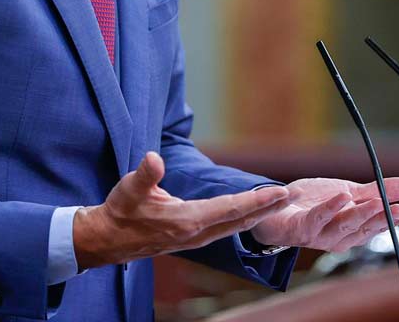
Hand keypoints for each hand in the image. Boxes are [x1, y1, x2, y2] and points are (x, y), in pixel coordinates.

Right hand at [73, 151, 289, 268]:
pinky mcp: (192, 238)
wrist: (107, 240)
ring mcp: (195, 239)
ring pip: (235, 226)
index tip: (279, 192)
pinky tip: (252, 214)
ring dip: (258, 214)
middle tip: (291, 194)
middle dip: (267, 208)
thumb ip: (145, 175)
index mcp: (187, 221)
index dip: (257, 200)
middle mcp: (196, 234)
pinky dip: (243, 219)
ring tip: (279, 202)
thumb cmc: (120, 211)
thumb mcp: (129, 189)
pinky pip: (226, 228)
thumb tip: (153, 158)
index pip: (230, 209)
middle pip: (240, 220)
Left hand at [249, 177, 398, 251]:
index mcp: (352, 230)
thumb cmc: (313, 203)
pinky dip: (330, 207)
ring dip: (361, 214)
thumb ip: (377, 191)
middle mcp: (338, 237)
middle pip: (363, 228)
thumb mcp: (349, 192)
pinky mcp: (301, 228)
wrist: (276, 206)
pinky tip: (342, 195)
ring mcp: (319, 235)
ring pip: (343, 225)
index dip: (394, 221)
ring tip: (377, 201)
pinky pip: (317, 218)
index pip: (377, 226)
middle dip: (382, 218)